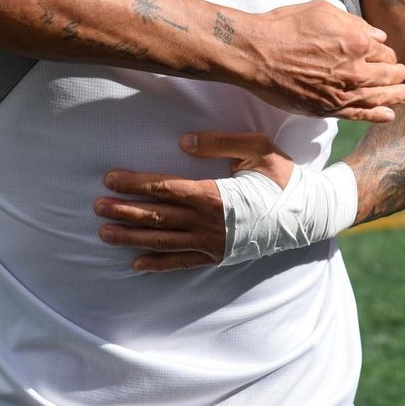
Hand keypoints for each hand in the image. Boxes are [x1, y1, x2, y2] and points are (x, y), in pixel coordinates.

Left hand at [95, 132, 294, 271]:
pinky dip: (158, 264)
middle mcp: (208, 222)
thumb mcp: (258, 148)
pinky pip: (182, 263)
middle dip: (123, 210)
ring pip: (163, 240)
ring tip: (104, 233)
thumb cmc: (283, 176)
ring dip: (131, 237)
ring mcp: (212, 242)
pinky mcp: (218, 256)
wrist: (309, 214)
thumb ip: (220, 141)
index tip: (109, 178)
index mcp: (214, 193)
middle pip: (157, 215)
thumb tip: (184, 140)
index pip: (165, 187)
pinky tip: (136, 265)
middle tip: (95, 207)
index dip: (135, 183)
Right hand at [238, 0, 404, 122]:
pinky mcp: (329, 109)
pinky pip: (361, 115)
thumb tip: (378, 34)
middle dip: (397, 74)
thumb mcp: (323, 10)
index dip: (385, 53)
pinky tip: (389, 115)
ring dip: (396, 95)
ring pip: (380, 97)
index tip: (382, 55)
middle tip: (401, 74)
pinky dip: (378, 115)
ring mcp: (344, 92)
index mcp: (358, 42)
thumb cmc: (285, 26)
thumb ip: (354, 22)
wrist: (257, 53)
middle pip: (388, 75)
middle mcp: (357, 69)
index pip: (384, 51)